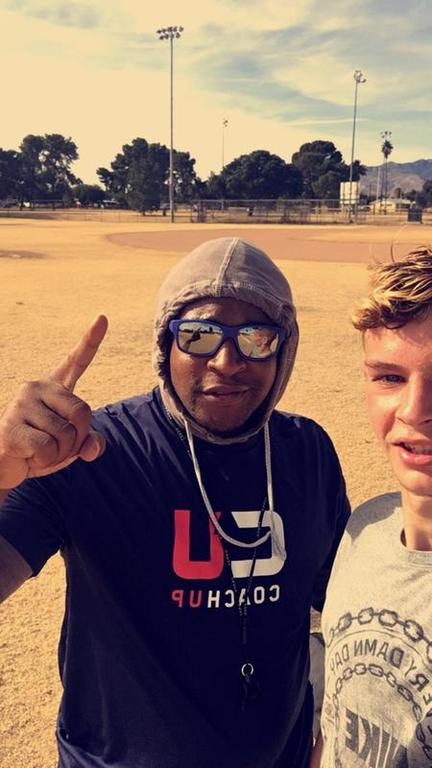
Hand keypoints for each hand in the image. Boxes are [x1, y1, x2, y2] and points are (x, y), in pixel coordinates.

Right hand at [0, 315, 107, 488]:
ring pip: (66, 434)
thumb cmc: (39, 450)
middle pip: (83, 412)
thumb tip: (93, 448)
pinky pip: (47, 448)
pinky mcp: (11, 426)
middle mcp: (36, 388)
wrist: (2, 465)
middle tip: (57, 447)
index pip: (76, 361)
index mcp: (53, 387)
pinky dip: (45, 460)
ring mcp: (22, 404)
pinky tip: (29, 456)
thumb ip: (89, 443)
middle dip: (78, 438)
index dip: (91, 341)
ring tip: (40, 451)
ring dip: (60, 454)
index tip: (103, 318)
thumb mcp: (69, 447)